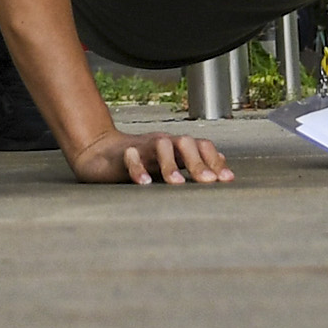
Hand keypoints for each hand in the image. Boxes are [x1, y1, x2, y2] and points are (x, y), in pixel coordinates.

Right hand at [68, 127, 234, 185]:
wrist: (101, 152)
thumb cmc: (142, 161)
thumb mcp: (170, 164)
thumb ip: (194, 165)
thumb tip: (224, 170)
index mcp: (177, 147)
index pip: (202, 146)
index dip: (215, 160)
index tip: (226, 180)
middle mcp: (163, 143)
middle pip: (185, 143)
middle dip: (198, 162)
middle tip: (207, 182)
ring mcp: (143, 147)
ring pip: (161, 146)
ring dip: (170, 164)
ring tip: (177, 184)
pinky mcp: (122, 154)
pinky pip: (131, 157)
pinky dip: (138, 168)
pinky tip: (145, 183)